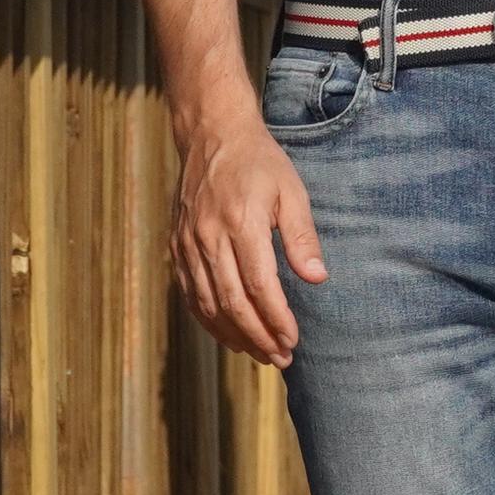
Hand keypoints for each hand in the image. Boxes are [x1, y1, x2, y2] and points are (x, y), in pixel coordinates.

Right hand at [172, 106, 326, 366]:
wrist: (212, 136)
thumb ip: (302, 236)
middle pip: (232, 302)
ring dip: (234, 336)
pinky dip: (208, 320)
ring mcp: (188, 244)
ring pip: (207, 304)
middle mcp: (209, 237)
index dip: (276, 319)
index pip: (259, 286)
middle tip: (280, 358)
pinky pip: (190, 294)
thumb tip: (317, 278)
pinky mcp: (176, 247)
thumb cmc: (259, 163)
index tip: (293, 340)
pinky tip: (229, 335)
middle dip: (258, 337)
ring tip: (260, 354)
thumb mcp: (292, 191)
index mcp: (241, 222)